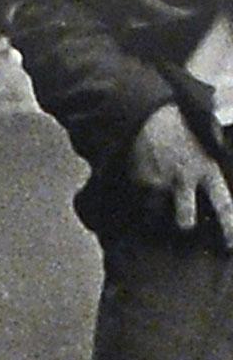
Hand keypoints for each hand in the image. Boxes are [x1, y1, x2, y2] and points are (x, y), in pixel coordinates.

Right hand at [129, 103, 232, 242]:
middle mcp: (184, 180)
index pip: (224, 207)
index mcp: (208, 170)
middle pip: (184, 223)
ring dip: (155, 211)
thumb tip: (218, 185)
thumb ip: (212, 167)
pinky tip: (143, 182)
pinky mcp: (136, 182)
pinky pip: (138, 203)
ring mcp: (158, 183)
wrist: (145, 113)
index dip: (229, 229)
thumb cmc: (181, 129)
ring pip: (156, 216)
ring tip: (156, 195)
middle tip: (181, 221)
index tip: (230, 246)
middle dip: (182, 225)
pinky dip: (139, 199)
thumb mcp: (207, 144)